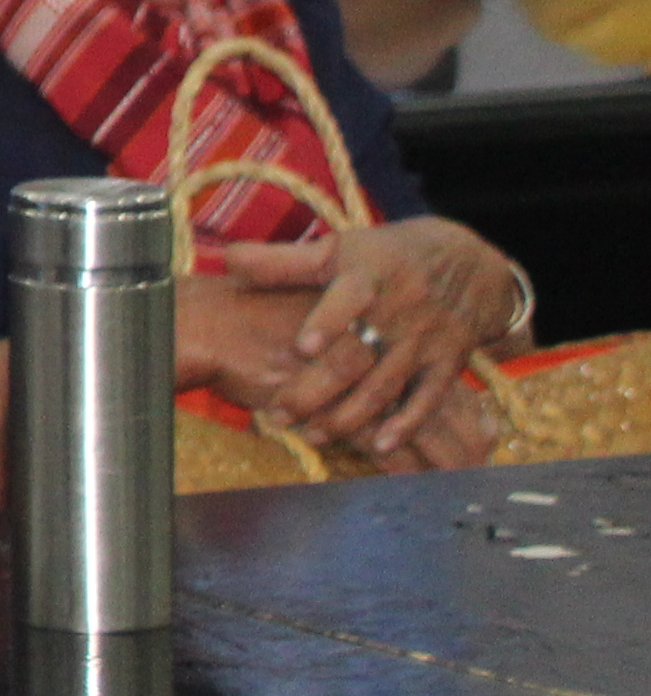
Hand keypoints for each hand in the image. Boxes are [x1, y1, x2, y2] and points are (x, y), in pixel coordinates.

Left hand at [221, 220, 523, 458]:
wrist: (467, 263)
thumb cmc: (383, 258)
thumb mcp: (338, 249)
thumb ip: (283, 261)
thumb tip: (227, 259)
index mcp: (367, 278)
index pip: (349, 299)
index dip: (328, 322)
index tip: (303, 347)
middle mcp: (398, 311)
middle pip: (358, 356)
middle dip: (318, 388)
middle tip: (278, 413)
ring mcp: (424, 341)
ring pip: (385, 384)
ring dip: (349, 415)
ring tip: (312, 435)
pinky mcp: (448, 364)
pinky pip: (429, 399)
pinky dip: (406, 424)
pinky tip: (380, 446)